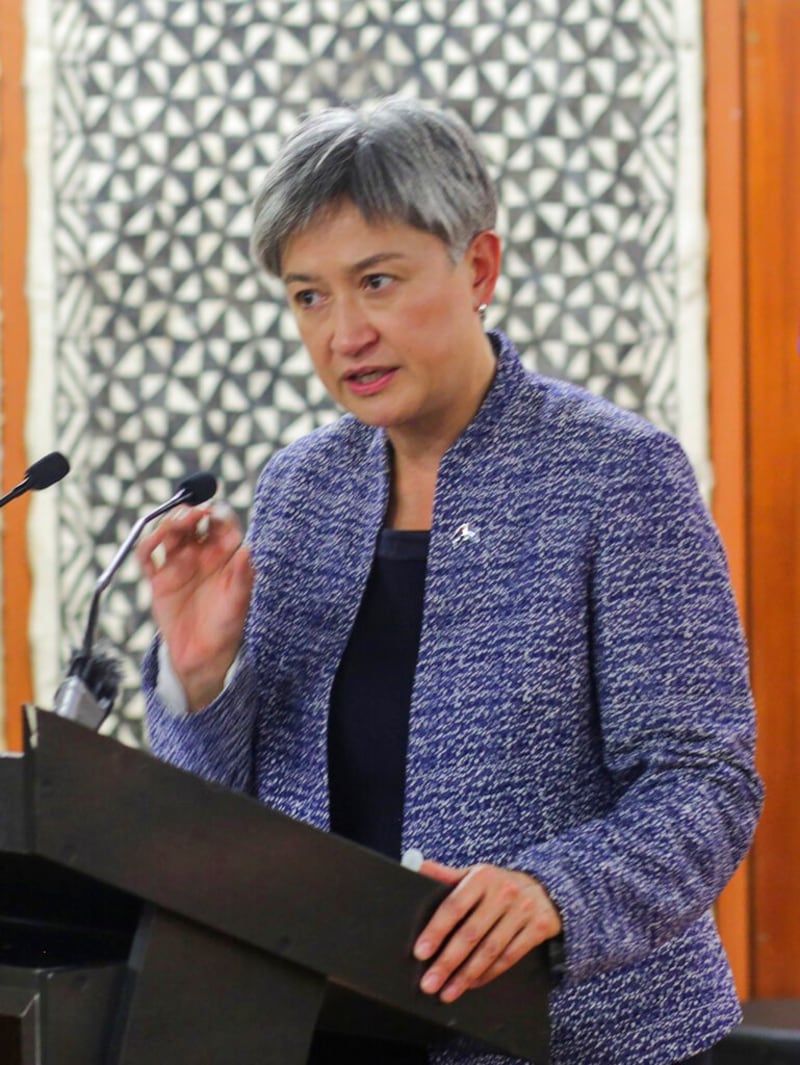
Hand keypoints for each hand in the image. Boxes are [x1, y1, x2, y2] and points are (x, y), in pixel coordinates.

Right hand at [137, 502, 253, 710]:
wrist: (204, 656)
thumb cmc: (227, 627)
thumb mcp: (239, 603)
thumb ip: (242, 576)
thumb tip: (247, 548)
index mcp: (225, 555)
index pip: (221, 524)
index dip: (218, 514)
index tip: (214, 513)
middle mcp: (201, 554)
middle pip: (193, 522)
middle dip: (191, 513)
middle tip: (192, 514)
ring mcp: (179, 564)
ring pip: (170, 533)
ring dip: (170, 523)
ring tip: (175, 524)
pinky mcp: (159, 579)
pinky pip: (148, 556)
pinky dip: (147, 544)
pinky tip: (153, 542)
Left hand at [414, 860, 561, 1002]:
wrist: (542, 889)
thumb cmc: (497, 885)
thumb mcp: (474, 876)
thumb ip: (445, 876)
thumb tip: (415, 865)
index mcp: (482, 877)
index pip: (454, 906)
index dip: (436, 931)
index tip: (420, 953)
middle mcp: (504, 892)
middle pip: (471, 933)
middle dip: (448, 962)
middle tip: (430, 983)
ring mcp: (523, 910)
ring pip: (490, 950)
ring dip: (466, 975)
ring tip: (447, 992)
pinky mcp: (539, 927)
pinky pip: (509, 957)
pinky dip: (489, 974)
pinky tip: (472, 984)